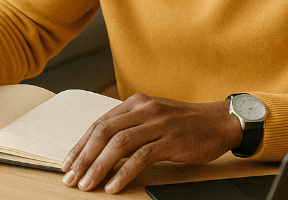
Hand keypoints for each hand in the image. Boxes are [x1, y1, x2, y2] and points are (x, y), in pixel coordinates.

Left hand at [61, 94, 242, 193]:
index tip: (68, 164)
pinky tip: (113, 185)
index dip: (80, 145)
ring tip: (87, 184)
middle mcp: (144, 109)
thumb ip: (130, 126)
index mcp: (136, 103)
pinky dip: (124, 172)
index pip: (99, 123)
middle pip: (104, 132)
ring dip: (98, 166)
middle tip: (70, 178)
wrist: (219, 122)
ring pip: (119, 144)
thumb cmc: (185, 124)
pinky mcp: (172, 140)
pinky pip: (142, 156)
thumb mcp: (153, 117)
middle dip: (83, 157)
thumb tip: (100, 149)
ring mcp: (159, 123)